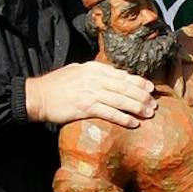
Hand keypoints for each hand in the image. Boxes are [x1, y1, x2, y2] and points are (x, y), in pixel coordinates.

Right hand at [25, 62, 155, 126]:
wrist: (38, 96)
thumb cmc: (57, 85)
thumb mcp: (77, 71)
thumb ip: (96, 72)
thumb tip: (115, 76)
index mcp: (93, 68)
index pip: (122, 74)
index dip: (138, 82)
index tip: (150, 88)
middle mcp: (94, 79)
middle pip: (125, 87)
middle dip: (142, 96)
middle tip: (154, 104)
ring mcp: (90, 93)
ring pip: (121, 100)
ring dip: (137, 107)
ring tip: (149, 114)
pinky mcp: (85, 108)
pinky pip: (110, 113)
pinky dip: (124, 118)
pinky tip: (134, 123)